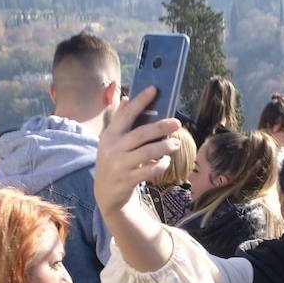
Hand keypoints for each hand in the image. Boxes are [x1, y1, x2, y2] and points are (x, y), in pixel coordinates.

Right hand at [94, 86, 180, 216]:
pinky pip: (149, 170)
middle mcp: (113, 148)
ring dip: (164, 147)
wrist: (106, 193)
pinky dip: (160, 165)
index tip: (154, 89)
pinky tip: (166, 161)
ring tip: (176, 144)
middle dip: (160, 127)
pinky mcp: (127, 180)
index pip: (126, 114)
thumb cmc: (113, 162)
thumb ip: (119, 121)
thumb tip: (127, 98)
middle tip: (177, 123)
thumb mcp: (110, 141)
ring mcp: (120, 165)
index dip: (140, 101)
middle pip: (140, 134)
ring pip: (147, 152)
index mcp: (109, 135)